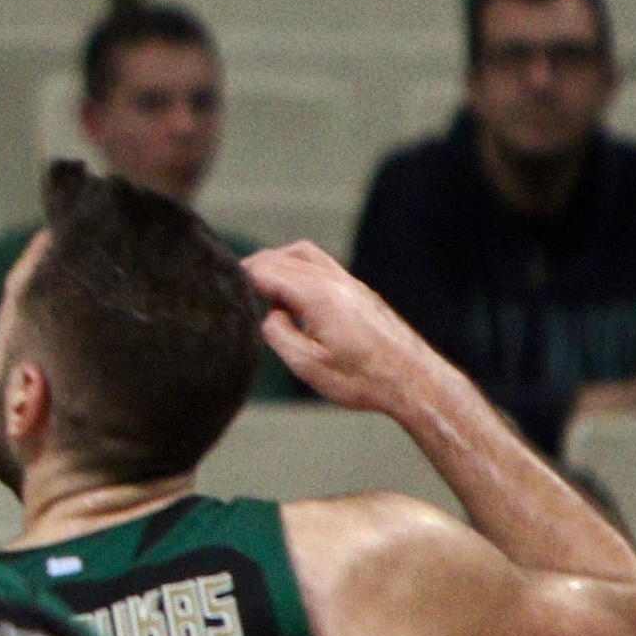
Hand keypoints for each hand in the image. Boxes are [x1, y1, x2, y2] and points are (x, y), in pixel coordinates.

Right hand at [246, 240, 447, 416]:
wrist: (415, 382)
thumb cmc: (363, 379)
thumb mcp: (307, 365)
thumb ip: (277, 334)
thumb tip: (270, 315)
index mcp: (317, 295)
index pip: (264, 270)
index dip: (238, 278)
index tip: (219, 290)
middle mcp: (333, 280)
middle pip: (279, 257)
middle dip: (252, 269)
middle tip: (232, 290)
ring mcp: (349, 283)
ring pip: (301, 253)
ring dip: (276, 263)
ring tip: (261, 288)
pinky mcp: (359, 291)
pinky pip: (320, 264)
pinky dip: (297, 268)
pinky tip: (293, 296)